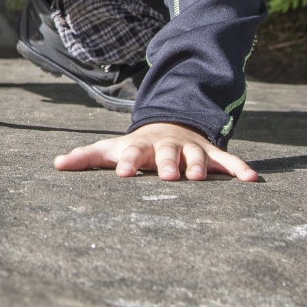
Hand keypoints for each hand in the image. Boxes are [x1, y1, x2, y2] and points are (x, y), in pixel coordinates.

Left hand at [53, 121, 257, 181]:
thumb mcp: (110, 150)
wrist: (169, 126)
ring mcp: (191, 148)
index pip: (132, 153)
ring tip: (198, 178)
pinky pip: (227, 161)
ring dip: (198, 165)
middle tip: (168, 176)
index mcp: (141, 146)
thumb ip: (85, 158)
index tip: (124, 174)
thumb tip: (55, 164)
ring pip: (196, 156)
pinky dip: (239, 168)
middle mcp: (167, 146)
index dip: (129, 162)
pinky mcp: (212, 154)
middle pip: (167, 154)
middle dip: (168, 163)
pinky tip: (251, 180)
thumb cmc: (135, 148)